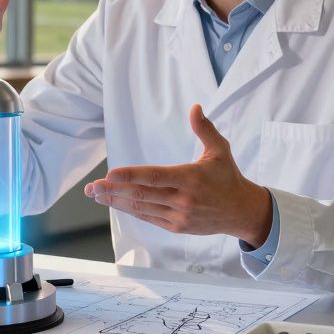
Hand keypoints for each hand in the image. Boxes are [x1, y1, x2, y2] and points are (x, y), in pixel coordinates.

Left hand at [83, 104, 273, 244]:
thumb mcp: (219, 150)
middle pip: (142, 194)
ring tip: (96, 195)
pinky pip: (149, 218)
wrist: (241, 211)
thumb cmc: (228, 177)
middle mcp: (183, 199)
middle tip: (92, 187)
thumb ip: (205, 129)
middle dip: (114, 190)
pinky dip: (131, 210)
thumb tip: (195, 107)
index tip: (110, 173)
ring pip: (142, 208)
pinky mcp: (177, 226)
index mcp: (191, 178)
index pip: (156, 176)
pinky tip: (116, 203)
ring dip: (117, 201)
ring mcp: (179, 215)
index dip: (131, 176)